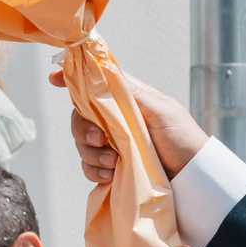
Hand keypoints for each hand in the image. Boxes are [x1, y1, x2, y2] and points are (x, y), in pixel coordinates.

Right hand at [53, 65, 209, 180]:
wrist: (192, 176)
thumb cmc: (182, 138)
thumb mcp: (159, 110)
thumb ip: (130, 93)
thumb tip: (104, 70)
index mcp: (127, 100)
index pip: (95, 85)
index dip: (73, 81)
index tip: (54, 79)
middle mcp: (116, 120)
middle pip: (80, 118)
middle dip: (83, 130)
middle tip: (99, 139)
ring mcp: (112, 144)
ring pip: (82, 145)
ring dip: (92, 154)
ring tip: (113, 162)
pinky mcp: (111, 167)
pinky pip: (89, 168)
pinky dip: (95, 172)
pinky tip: (110, 175)